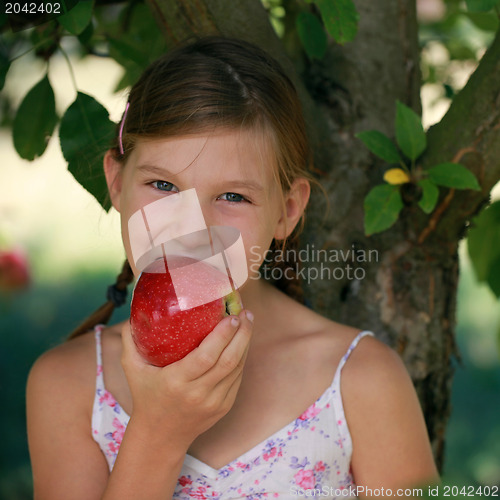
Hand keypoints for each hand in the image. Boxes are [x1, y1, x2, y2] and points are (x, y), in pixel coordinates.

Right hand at [120, 310, 252, 448]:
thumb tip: (133, 314)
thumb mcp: (133, 370)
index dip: (222, 335)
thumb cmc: (146, 397)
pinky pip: (238, 378)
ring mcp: (214, 402)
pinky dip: (242, 357)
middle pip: (228, 360)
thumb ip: (131, 342)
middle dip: (241, 334)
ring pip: (237, 368)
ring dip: (245, 343)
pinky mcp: (224, 407)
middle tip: (245, 313)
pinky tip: (242, 342)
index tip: (231, 316)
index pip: (206, 357)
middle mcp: (198, 394)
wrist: (160, 437)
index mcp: (176, 382)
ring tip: (247, 322)